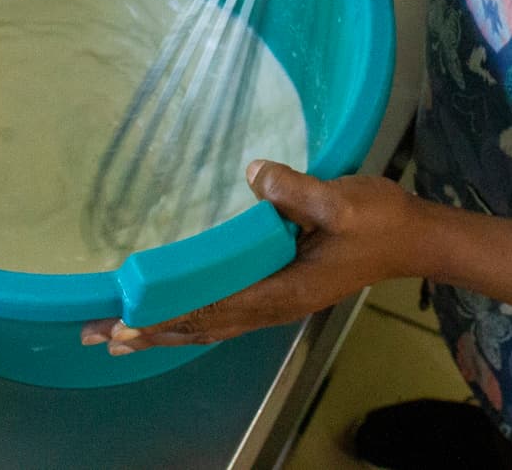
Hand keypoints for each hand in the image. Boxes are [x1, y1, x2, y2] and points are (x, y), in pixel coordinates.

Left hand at [82, 162, 431, 354]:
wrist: (414, 237)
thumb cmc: (380, 220)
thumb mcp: (342, 199)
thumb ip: (295, 190)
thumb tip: (252, 173)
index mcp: (284, 290)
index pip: (213, 309)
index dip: (168, 316)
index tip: (125, 321)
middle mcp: (275, 306)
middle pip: (202, 327)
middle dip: (150, 332)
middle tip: (96, 335)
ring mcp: (278, 302)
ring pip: (210, 326)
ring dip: (164, 331)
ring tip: (119, 337)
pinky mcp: (282, 291)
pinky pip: (225, 315)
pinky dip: (190, 320)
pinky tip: (172, 319)